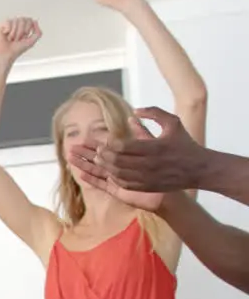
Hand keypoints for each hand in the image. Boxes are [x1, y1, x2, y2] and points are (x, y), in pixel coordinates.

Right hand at [0, 17, 40, 62]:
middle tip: (16, 39)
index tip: (23, 37)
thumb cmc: (17, 49)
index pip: (29, 20)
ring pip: (15, 20)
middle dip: (21, 31)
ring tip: (10, 38)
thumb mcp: (31, 42)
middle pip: (23, 19)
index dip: (27, 29)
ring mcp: (9, 24)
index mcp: (25, 26)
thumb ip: (38, 33)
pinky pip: (8, 21)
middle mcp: (17, 23)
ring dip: (14, 33)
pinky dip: (8, 29)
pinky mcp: (1, 26)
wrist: (6, 55)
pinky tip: (5, 34)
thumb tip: (35, 21)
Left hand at [69, 106, 204, 193]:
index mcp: (154, 148)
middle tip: (97, 150)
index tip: (105, 140)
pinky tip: (109, 172)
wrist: (199, 169)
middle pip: (117, 161)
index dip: (110, 144)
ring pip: (118, 174)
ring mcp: (148, 177)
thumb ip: (154, 114)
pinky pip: (125, 184)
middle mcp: (149, 164)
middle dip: (104, 155)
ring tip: (98, 160)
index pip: (123, 146)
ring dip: (105, 167)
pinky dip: (114, 178)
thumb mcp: (173, 123)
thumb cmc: (185, 144)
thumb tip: (134, 112)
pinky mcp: (147, 186)